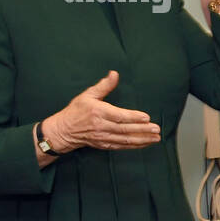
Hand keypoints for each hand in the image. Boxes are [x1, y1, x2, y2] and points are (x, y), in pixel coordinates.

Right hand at [45, 71, 159, 151]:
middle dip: (142, 130)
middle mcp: (101, 127)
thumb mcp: (87, 95)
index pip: (119, 116)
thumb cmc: (75, 111)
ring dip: (142, 139)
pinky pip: (122, 146)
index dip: (133, 117)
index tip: (147, 117)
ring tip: (156, 138)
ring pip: (125, 140)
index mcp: (98, 112)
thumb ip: (103, 86)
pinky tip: (145, 143)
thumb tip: (114, 74)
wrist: (63, 131)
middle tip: (156, 129)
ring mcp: (103, 138)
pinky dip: (135, 146)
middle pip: (125, 129)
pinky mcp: (104, 145)